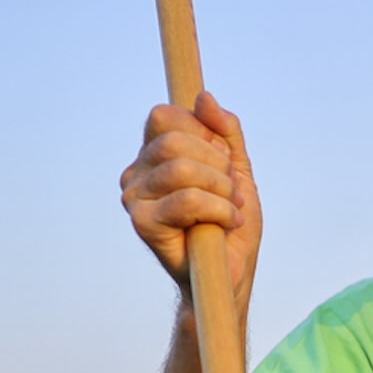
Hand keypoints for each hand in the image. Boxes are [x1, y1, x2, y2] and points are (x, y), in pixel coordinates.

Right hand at [119, 91, 261, 292]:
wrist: (230, 275)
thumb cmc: (231, 225)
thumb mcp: (237, 170)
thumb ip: (225, 132)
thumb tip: (203, 96)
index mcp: (153, 156)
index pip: (167, 116)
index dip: (203, 133)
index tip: (224, 162)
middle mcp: (137, 174)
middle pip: (175, 139)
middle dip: (218, 165)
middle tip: (232, 192)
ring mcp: (135, 199)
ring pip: (182, 169)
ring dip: (222, 190)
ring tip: (233, 210)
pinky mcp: (142, 224)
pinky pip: (187, 199)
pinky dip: (219, 210)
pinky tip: (226, 225)